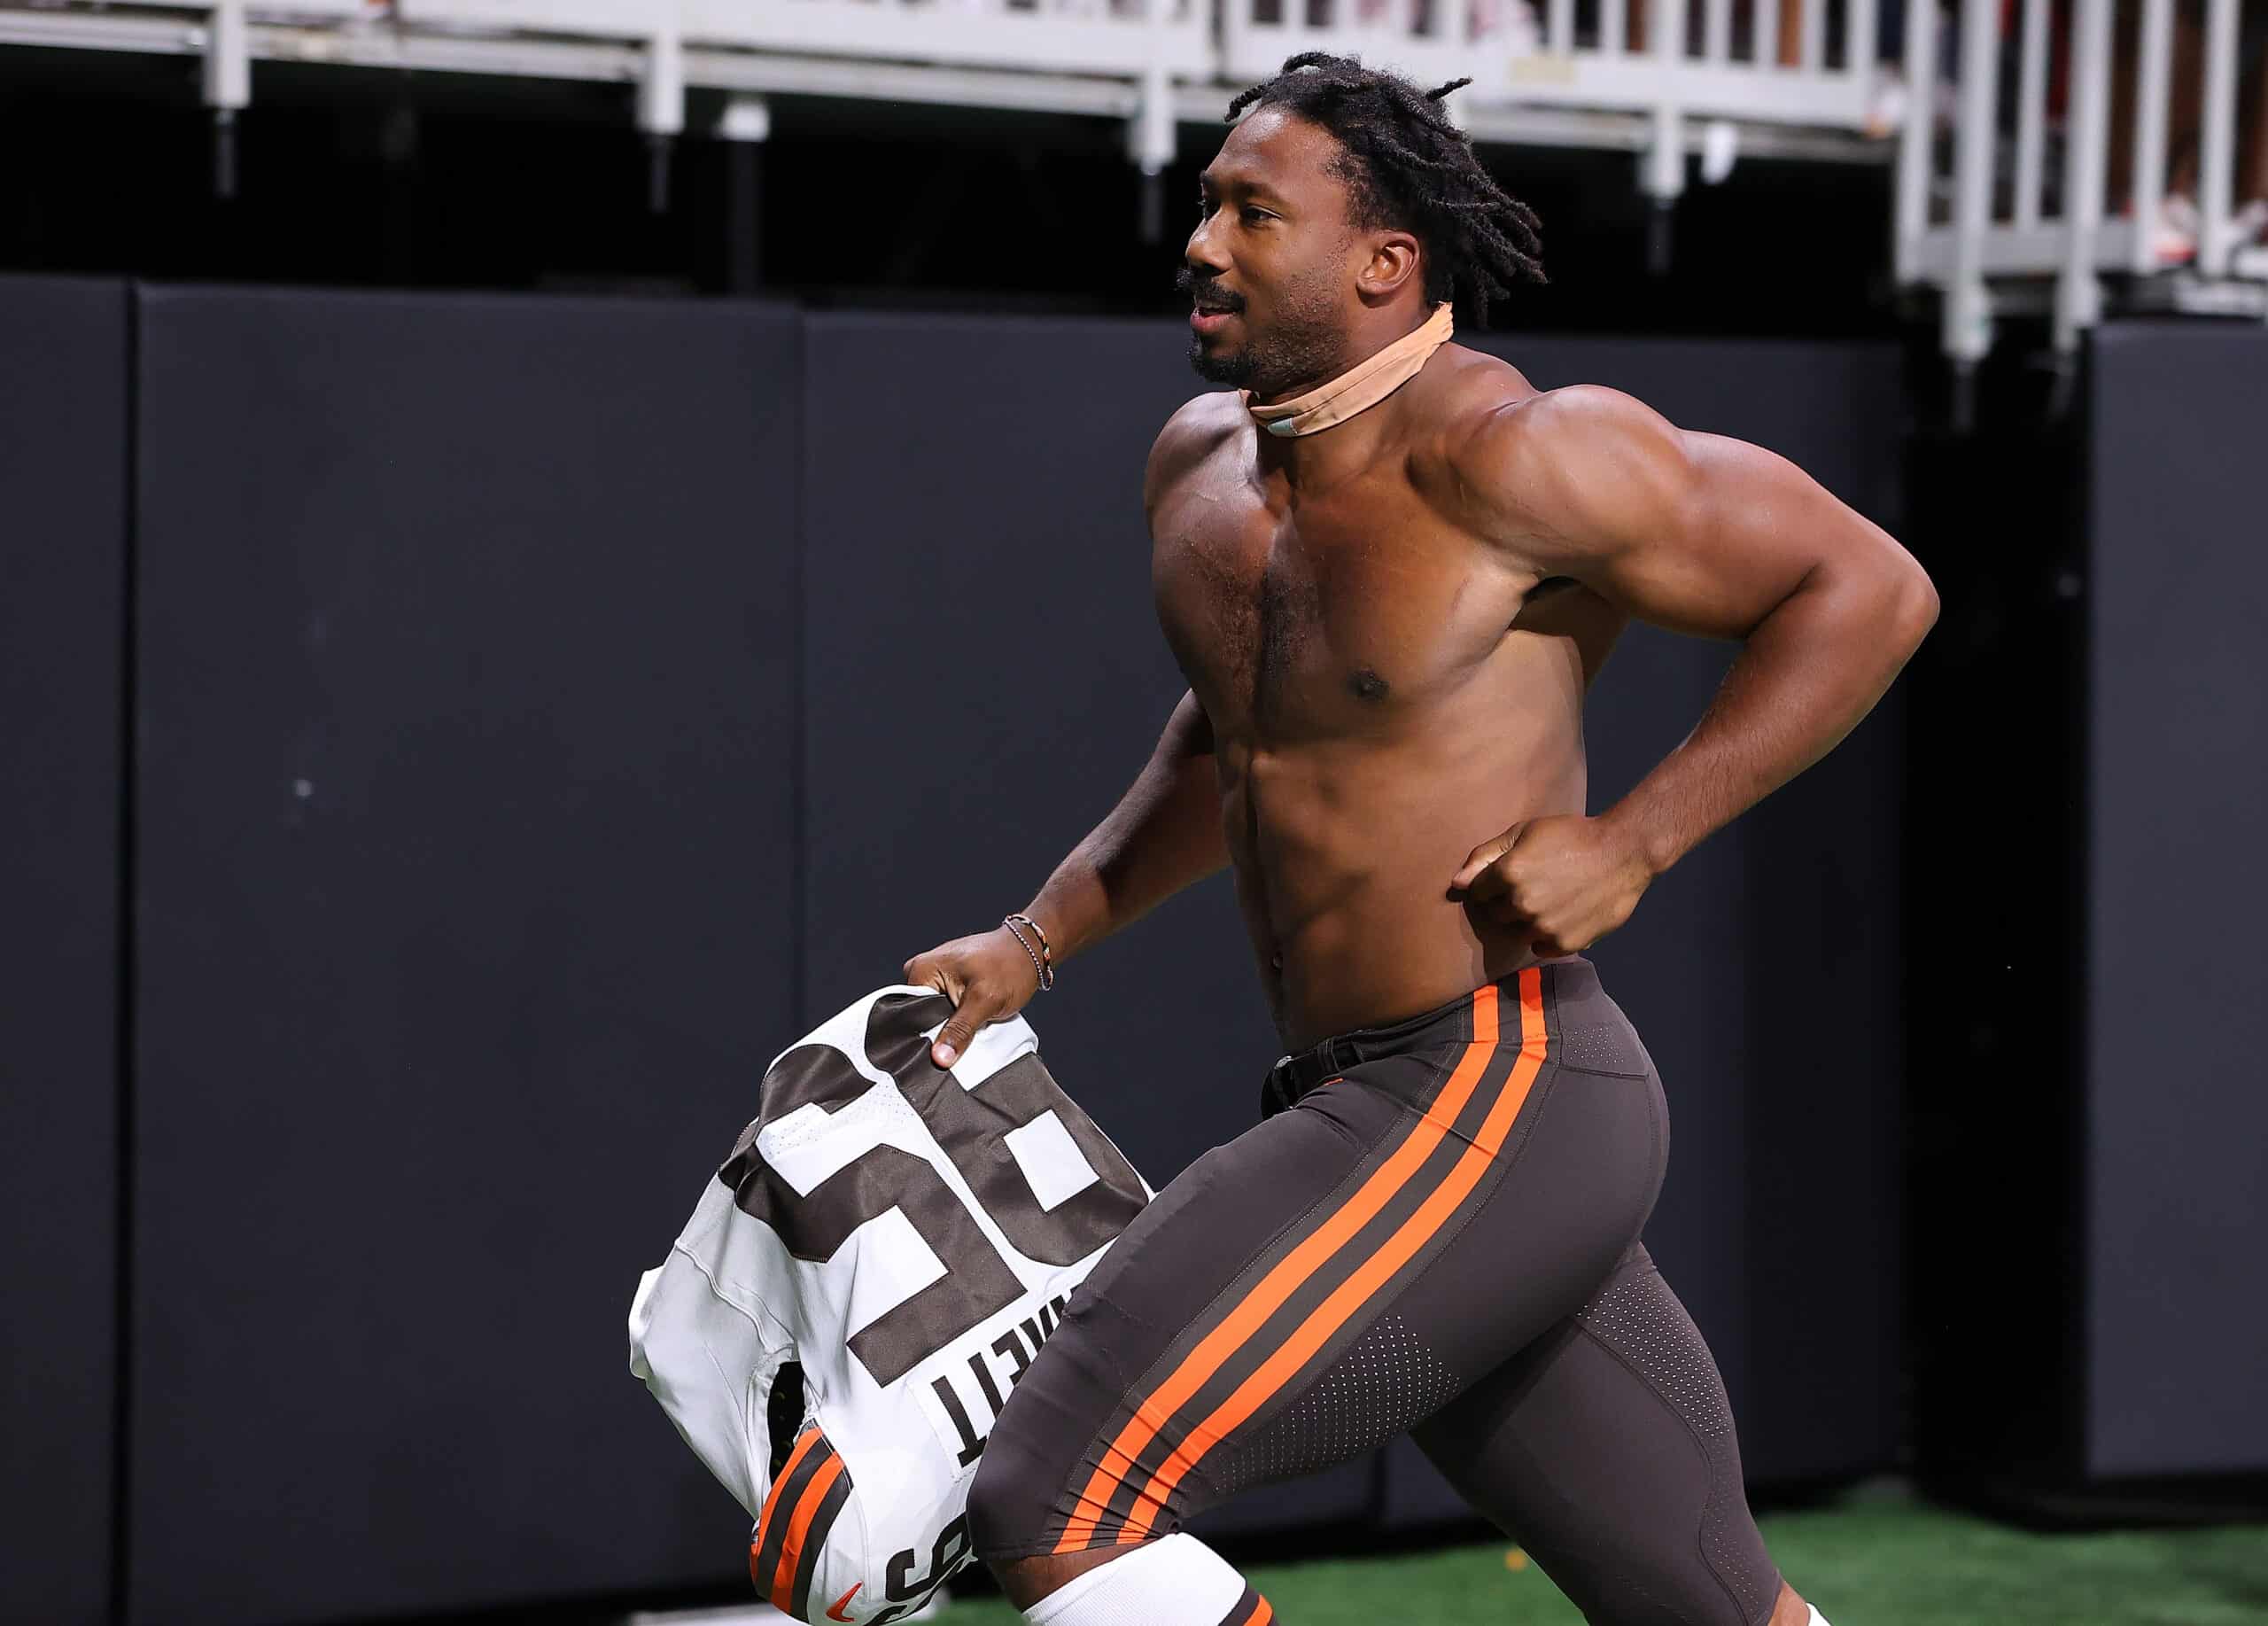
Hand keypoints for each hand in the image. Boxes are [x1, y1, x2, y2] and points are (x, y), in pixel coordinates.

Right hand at [902, 925, 1043, 1068]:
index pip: (911, 1014)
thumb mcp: (985, 1002)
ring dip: (950, 1026)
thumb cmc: (1010, 966)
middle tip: (960, 1039)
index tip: (941, 1051)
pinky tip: (971, 1021)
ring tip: (969, 1027)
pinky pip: (946, 1008)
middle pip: (922, 1016)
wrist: (1030, 950)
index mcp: (921, 970)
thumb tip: (939, 1056)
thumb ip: (960, 1030)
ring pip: (936, 1015)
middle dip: (939, 1032)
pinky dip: (958, 1018)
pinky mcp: (948, 981)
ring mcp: (936, 975)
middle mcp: (922, 970)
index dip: (925, 1036)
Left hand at [1449, 814, 1655, 956]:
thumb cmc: (1573, 836)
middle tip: (1535, 886)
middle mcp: (1522, 904)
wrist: (1624, 852)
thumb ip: (1486, 856)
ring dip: (1527, 921)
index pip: (1478, 893)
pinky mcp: (1564, 944)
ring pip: (1517, 933)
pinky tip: (1562, 915)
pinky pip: (1539, 948)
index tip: (1511, 876)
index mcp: (1508, 874)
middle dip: (1508, 902)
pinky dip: (1546, 937)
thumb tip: (1457, 883)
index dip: (1492, 884)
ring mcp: (1543, 927)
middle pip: (1496, 915)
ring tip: (1552, 899)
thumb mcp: (1525, 832)